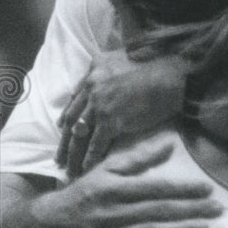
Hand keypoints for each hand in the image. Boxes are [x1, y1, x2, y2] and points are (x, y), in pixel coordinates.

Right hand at [34, 140, 222, 227]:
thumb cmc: (84, 193)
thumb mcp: (106, 169)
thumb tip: (170, 144)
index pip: (154, 187)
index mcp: (113, 188)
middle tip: (217, 210)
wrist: (48, 224)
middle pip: (156, 211)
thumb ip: (139, 158)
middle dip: (189, 210)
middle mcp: (111, 212)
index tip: (206, 188)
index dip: (182, 188)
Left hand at [56, 49, 188, 177]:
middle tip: (59, 156)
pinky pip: (96, 143)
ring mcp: (99, 105)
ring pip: (79, 134)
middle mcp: (92, 88)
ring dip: (73, 153)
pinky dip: (91, 157)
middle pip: (71, 118)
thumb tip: (104, 76)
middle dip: (64, 140)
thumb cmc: (153, 67)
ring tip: (69, 168)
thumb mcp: (122, 58)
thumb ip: (107, 67)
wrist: (168, 78)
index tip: (62, 128)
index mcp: (93, 72)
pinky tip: (87, 168)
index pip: (75, 98)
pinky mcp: (111, 120)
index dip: (67, 115)